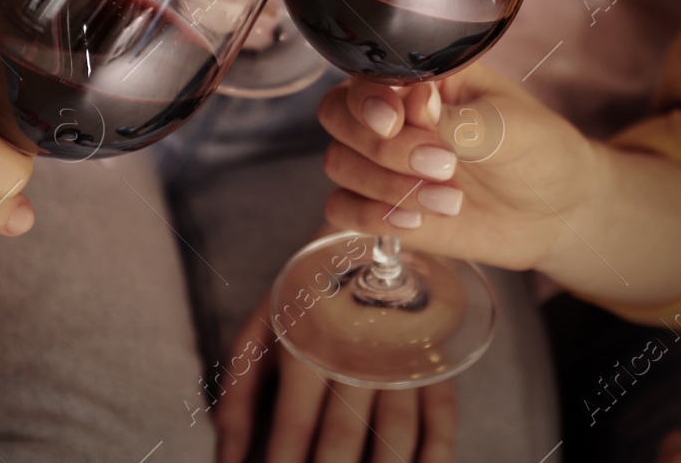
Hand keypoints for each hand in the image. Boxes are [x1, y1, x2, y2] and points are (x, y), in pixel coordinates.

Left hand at [214, 296, 455, 462]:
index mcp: (307, 342)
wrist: (368, 239)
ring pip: (395, 436)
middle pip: (345, 439)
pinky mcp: (435, 362)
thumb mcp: (259, 332)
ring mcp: (401, 357)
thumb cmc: (302, 298)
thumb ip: (239, 399)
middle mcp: (357, 352)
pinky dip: (435, 458)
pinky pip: (442, 419)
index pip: (295, 426)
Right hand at [317, 64, 596, 271]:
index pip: (364, 76)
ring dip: (388, 184)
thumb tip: (417, 100)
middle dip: (382, 148)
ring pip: (338, 163)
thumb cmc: (540, 152)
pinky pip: (342, 208)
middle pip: (336, 116)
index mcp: (422, 79)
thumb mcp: (512, 127)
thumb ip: (460, 116)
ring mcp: (384, 162)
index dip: (369, 100)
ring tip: (451, 197)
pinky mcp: (384, 205)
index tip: (396, 122)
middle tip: (443, 164)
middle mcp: (394, 115)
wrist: (557, 213)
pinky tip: (417, 219)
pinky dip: (372, 215)